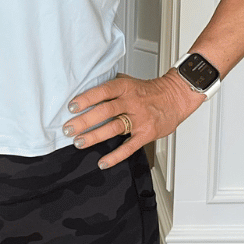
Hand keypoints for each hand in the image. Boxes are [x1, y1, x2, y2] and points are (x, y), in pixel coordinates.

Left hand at [63, 71, 204, 169]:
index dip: (86, 98)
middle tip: (68, 129)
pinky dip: (115, 156)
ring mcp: (140, 119)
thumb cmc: (149, 91)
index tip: (71, 106)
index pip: (103, 91)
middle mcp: (132, 102)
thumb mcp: (129, 82)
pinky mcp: (146, 134)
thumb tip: (86, 89)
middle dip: (84, 121)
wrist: (175, 98)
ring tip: (79, 142)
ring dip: (95, 136)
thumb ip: (110, 87)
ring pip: (114, 128)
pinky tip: (103, 162)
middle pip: (105, 111)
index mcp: (125, 88)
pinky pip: (129, 147)